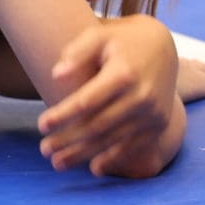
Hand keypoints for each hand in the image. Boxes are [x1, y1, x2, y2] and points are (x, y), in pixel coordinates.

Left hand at [36, 16, 180, 177]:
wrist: (162, 48)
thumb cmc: (121, 41)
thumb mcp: (98, 36)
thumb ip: (76, 52)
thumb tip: (56, 75)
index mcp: (123, 73)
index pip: (87, 101)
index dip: (63, 115)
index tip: (41, 125)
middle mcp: (141, 96)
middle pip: (98, 125)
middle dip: (68, 140)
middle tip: (44, 150)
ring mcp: (152, 113)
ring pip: (112, 140)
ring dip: (84, 154)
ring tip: (58, 163)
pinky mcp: (158, 124)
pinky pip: (134, 146)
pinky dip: (114, 159)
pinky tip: (93, 168)